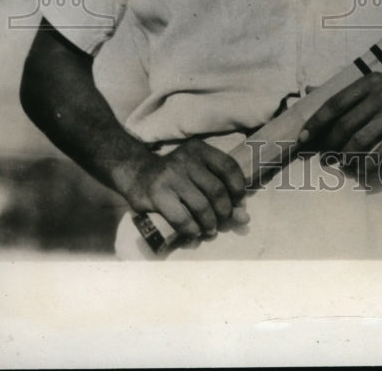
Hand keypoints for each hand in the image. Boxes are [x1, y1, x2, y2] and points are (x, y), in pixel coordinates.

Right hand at [116, 137, 248, 240]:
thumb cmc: (175, 176)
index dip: (238, 188)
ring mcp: (171, 176)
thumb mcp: (198, 173)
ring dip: (210, 223)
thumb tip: (244, 217)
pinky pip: (182, 218)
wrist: (137, 173)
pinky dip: (192, 229)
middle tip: (222, 220)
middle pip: (217, 190)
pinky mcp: (158, 193)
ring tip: (210, 229)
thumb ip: (222, 190)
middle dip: (224, 211)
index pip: (228, 167)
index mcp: (200, 150)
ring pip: (201, 206)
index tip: (238, 203)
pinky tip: (194, 232)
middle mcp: (186, 159)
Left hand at [299, 72, 381, 160]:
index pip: (335, 104)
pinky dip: (367, 164)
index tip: (303, 139)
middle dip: (329, 146)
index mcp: (367, 83)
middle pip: (344, 125)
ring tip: (340, 165)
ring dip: (345, 158)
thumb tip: (311, 100)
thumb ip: (350, 95)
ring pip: (360, 140)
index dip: (316, 123)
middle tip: (323, 159)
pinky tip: (360, 170)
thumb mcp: (376, 84)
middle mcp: (380, 94)